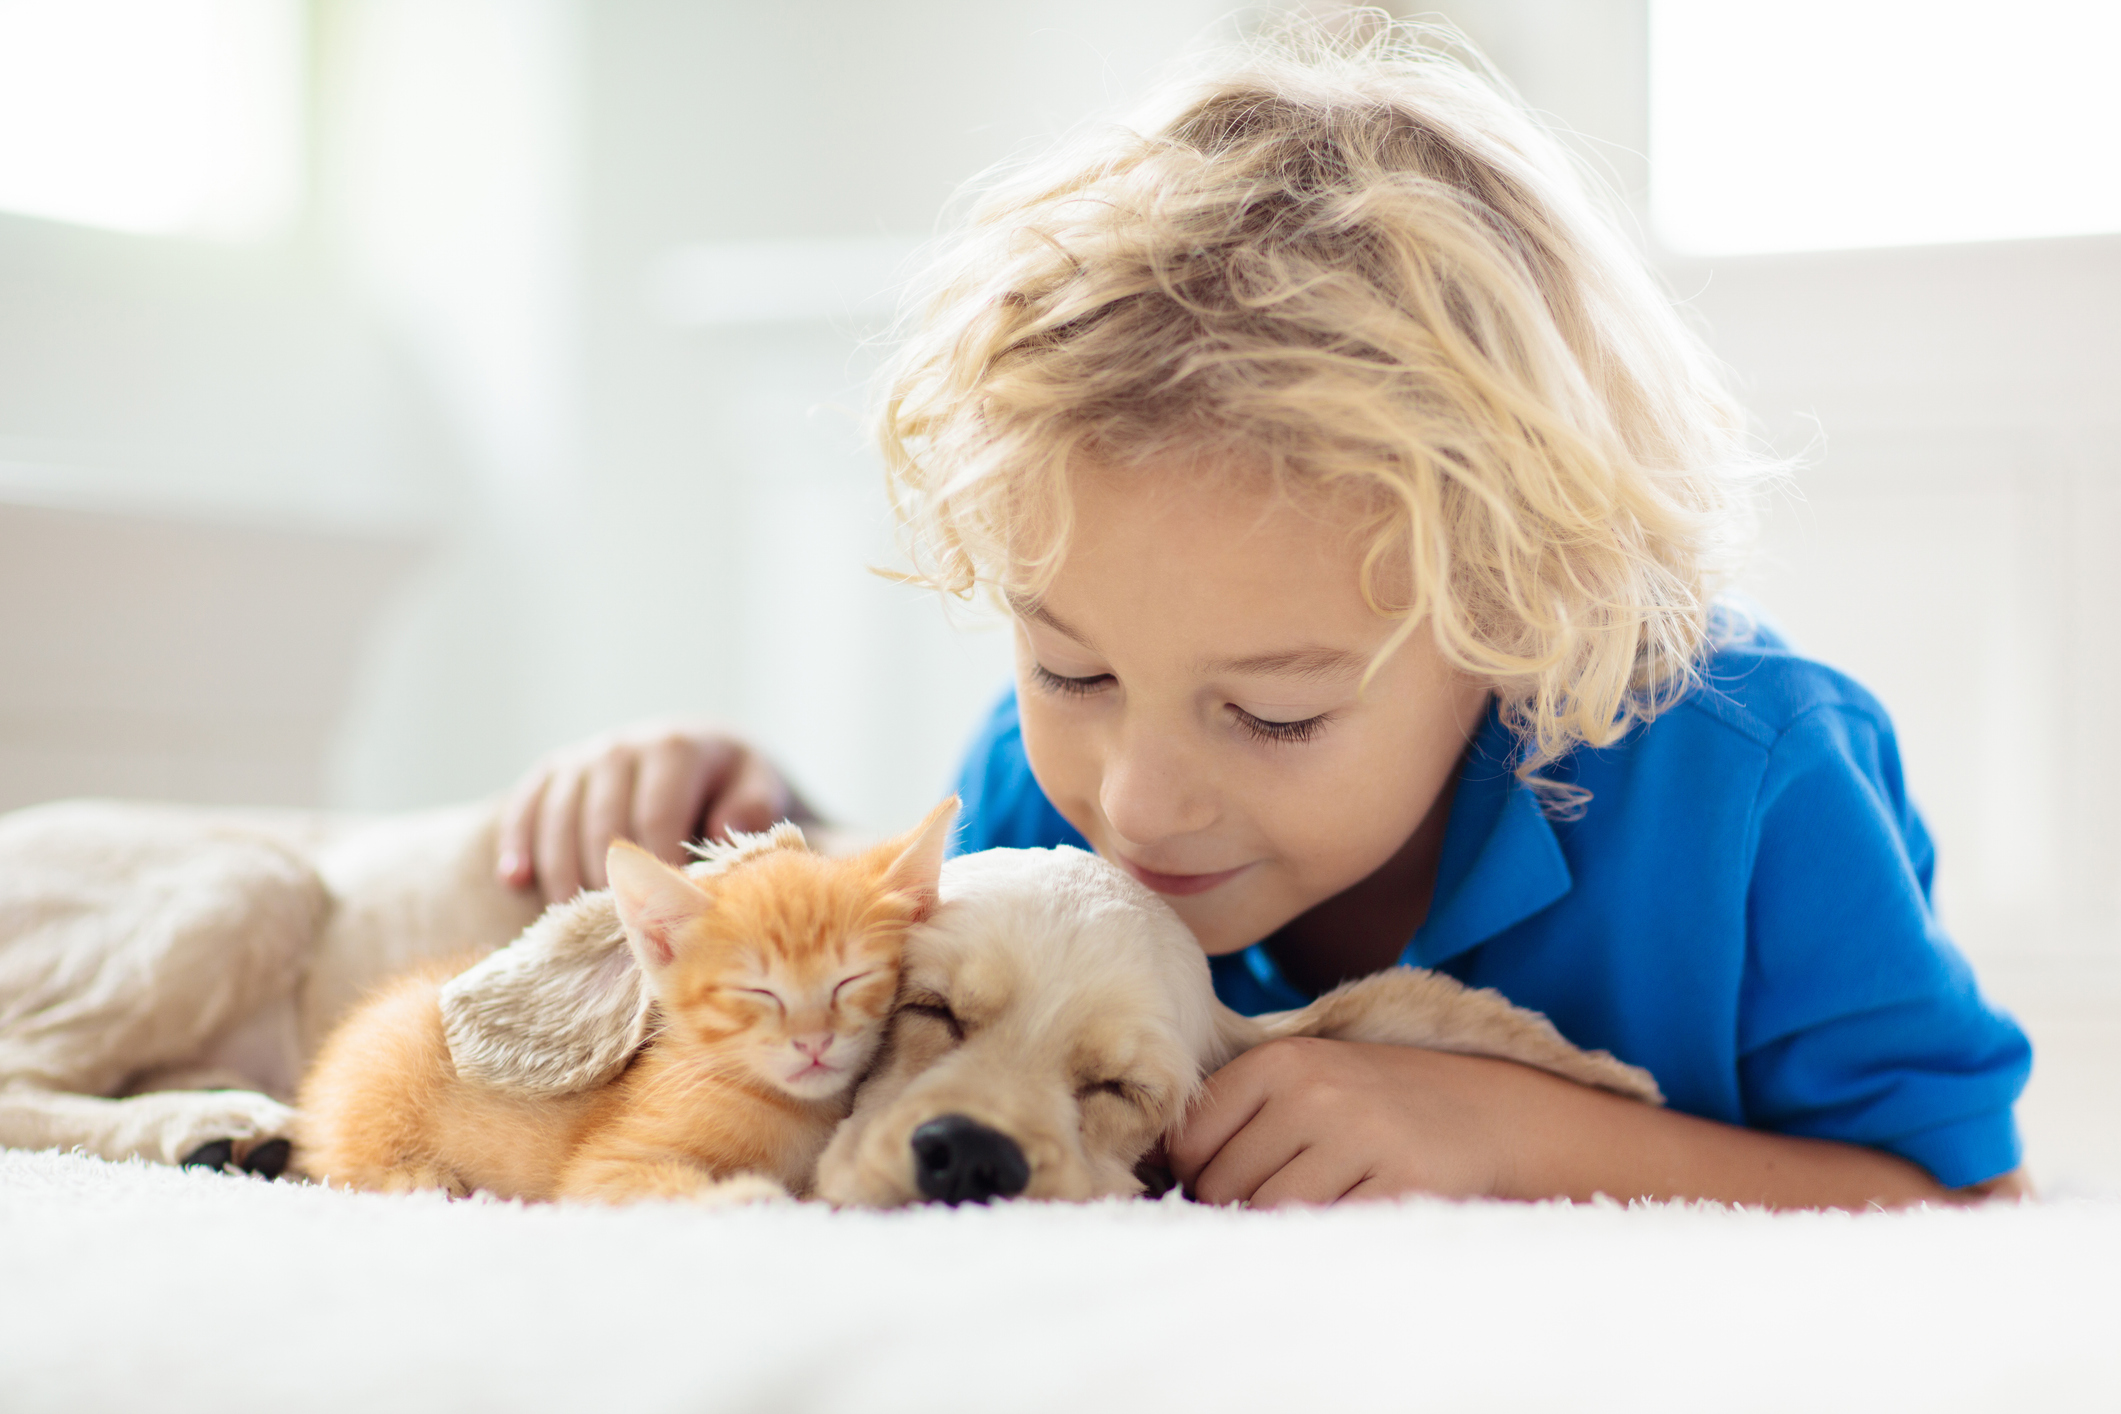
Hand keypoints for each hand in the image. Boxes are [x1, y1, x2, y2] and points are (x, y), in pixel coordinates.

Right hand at [496, 720, 811, 903]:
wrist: (702, 753)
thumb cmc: (733, 786)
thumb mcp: (757, 789)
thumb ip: (752, 808)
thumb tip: (726, 832)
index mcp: (676, 748)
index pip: (655, 818)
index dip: (654, 870)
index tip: (660, 916)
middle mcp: (623, 747)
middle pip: (601, 824)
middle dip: (605, 880)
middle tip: (613, 930)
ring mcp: (584, 757)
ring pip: (559, 820)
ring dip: (560, 873)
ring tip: (568, 919)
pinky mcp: (554, 769)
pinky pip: (525, 804)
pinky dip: (518, 842)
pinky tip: (515, 880)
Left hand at [1167, 1036, 1544, 1206]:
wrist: (1490, 1110)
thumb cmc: (1376, 1102)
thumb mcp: (1307, 1079)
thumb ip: (1236, 1114)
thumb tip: (1149, 1172)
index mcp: (1279, 1061)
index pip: (1189, 1143)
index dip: (1199, 1175)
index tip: (1229, 1179)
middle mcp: (1315, 1092)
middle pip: (1224, 1186)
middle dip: (1239, 1206)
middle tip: (1282, 1195)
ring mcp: (1360, 1137)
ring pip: (1271, 1215)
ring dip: (1283, 1226)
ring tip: (1319, 1202)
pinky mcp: (1403, 1183)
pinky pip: (1330, 1234)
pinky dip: (1328, 1239)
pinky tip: (1351, 1213)